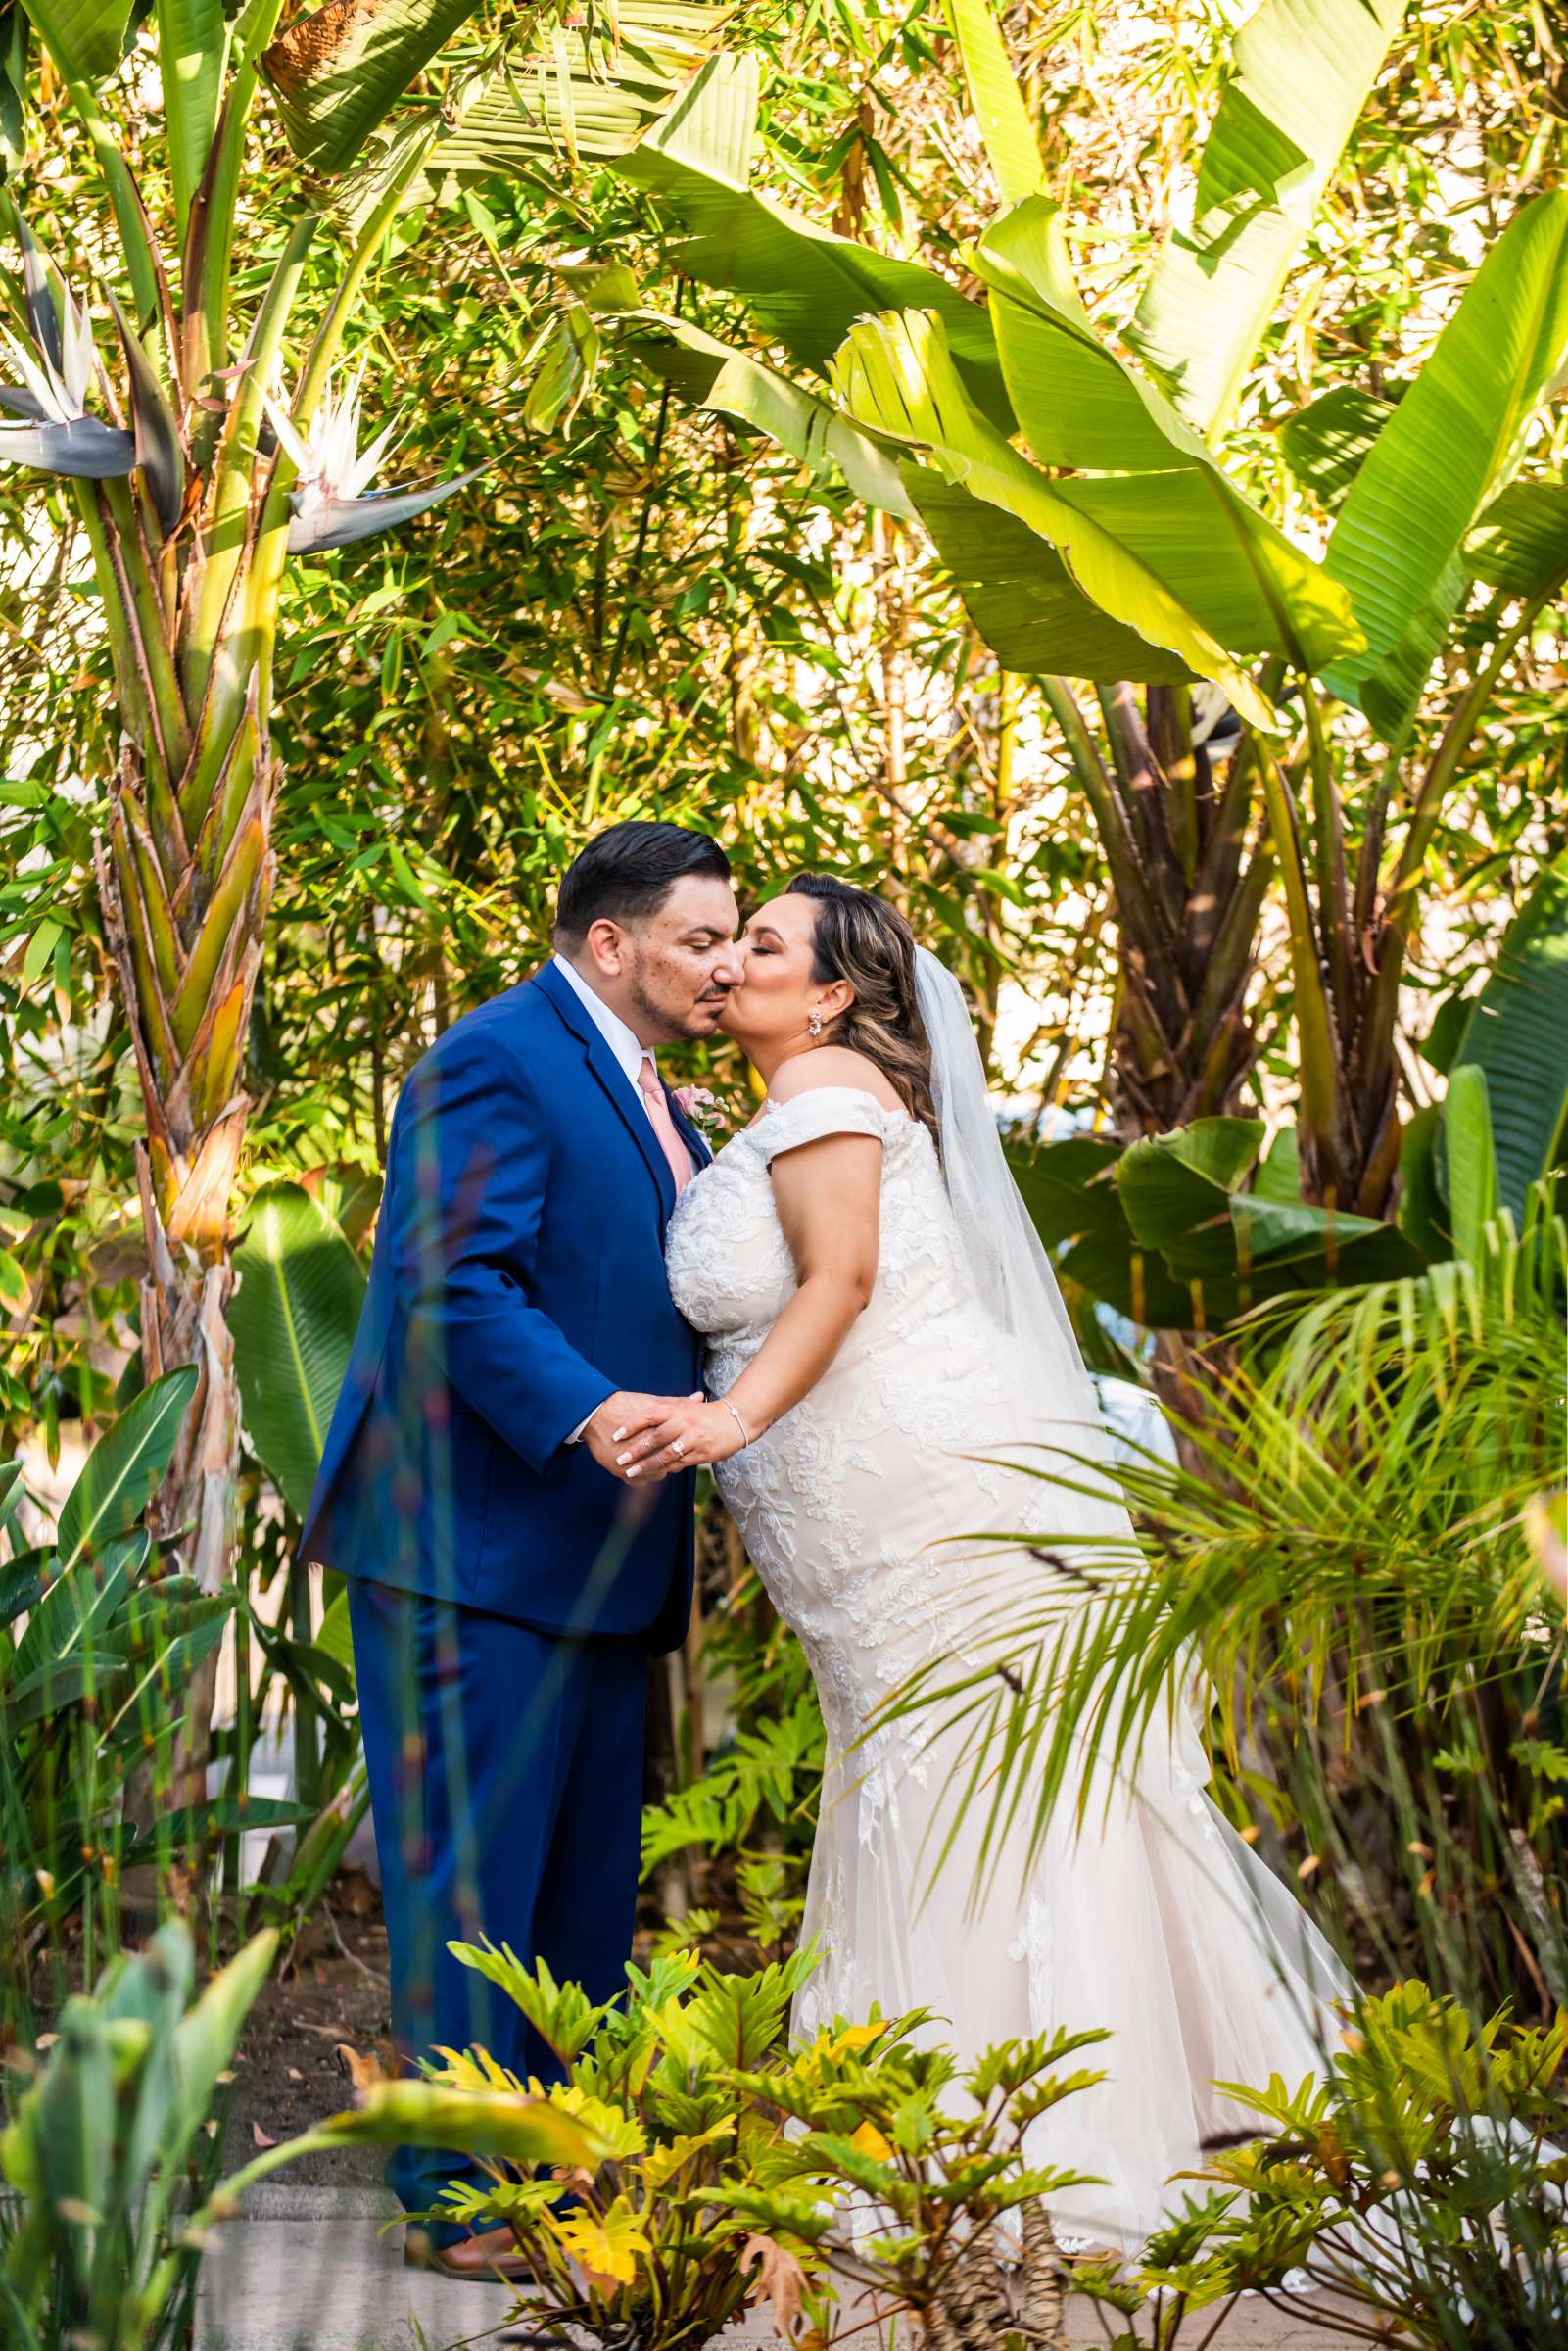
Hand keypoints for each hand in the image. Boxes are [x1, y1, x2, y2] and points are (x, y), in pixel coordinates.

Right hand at [581, 1392, 690, 1483]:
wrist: (595, 1414)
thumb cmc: (626, 1406)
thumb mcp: (653, 1403)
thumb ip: (678, 1403)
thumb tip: (700, 1396)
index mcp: (658, 1434)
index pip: (679, 1448)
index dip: (682, 1447)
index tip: (681, 1444)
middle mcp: (646, 1452)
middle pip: (669, 1463)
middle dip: (671, 1459)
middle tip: (669, 1452)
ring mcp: (633, 1464)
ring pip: (655, 1475)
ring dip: (657, 1469)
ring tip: (655, 1460)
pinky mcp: (620, 1472)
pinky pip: (639, 1482)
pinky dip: (642, 1477)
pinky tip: (642, 1467)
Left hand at [618, 1396, 744, 1479]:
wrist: (736, 1420)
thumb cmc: (706, 1414)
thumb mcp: (686, 1407)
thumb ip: (667, 1409)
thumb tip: (641, 1413)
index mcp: (677, 1410)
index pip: (649, 1416)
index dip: (631, 1425)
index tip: (615, 1435)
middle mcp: (684, 1423)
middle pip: (655, 1438)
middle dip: (636, 1451)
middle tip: (620, 1459)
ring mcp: (693, 1439)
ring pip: (665, 1455)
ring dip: (646, 1465)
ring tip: (631, 1472)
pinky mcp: (701, 1453)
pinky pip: (679, 1463)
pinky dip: (665, 1469)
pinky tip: (654, 1474)